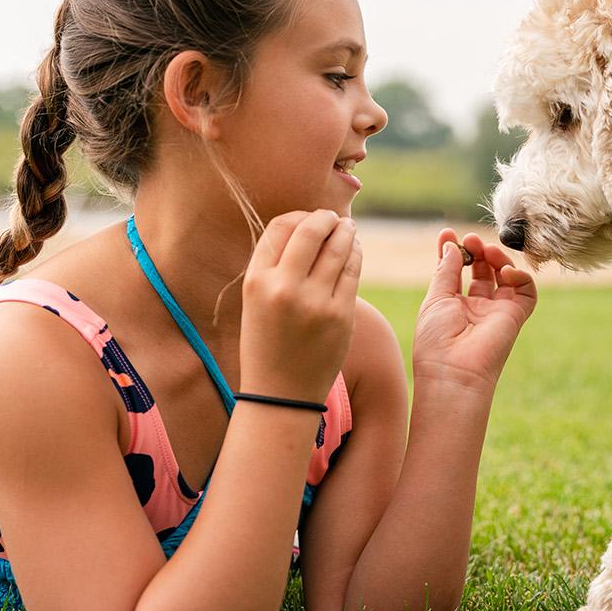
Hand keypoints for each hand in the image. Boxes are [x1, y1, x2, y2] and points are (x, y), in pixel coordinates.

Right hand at [240, 210, 361, 403]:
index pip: (280, 227)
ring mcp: (315, 302)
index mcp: (256, 281)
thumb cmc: (267, 343)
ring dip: (345, 231)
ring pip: (338, 247)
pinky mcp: (341, 315)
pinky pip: (353, 270)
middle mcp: (284, 288)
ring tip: (347, 228)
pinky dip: (355, 254)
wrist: (281, 394)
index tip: (308, 219)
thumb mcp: (255, 301)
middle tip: (333, 217)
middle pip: (310, 230)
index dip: (298, 216)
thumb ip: (274, 265)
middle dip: (326, 217)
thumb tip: (305, 226)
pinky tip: (354, 250)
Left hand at [412, 229, 536, 392]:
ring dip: (497, 258)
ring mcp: (497, 311)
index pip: (457, 270)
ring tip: (486, 250)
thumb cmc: (436, 340)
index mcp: (453, 305)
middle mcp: (476, 308)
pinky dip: (520, 275)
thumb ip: (445, 270)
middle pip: (482, 270)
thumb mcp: (435, 298)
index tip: (447, 233)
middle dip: (477, 250)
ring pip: (505, 275)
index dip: (454, 251)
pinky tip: (504, 272)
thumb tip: (451, 245)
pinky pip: (526, 290)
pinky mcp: (515, 316)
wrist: (454, 371)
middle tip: (470, 240)